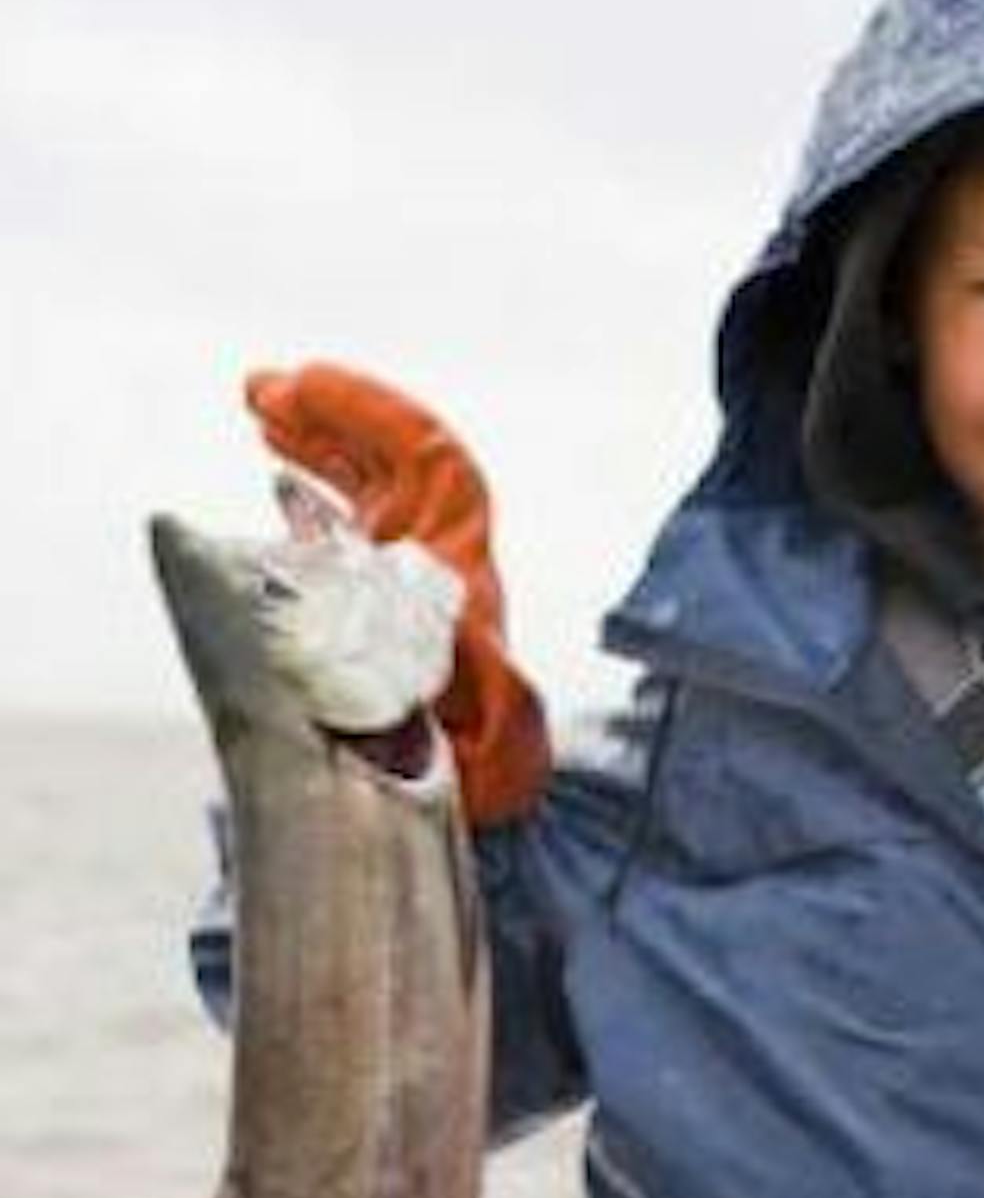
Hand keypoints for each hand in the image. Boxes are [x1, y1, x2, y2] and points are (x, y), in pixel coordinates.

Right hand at [246, 363, 550, 824]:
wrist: (460, 813)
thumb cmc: (484, 780)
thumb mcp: (507, 740)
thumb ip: (507, 703)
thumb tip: (495, 667)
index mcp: (460, 577)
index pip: (430, 461)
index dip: (371, 411)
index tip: (303, 383)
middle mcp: (436, 572)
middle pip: (392, 467)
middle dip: (333, 420)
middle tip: (265, 393)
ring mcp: (404, 590)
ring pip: (367, 496)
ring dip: (319, 451)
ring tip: (262, 414)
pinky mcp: (374, 617)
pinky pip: (345, 543)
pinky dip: (313, 509)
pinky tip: (278, 498)